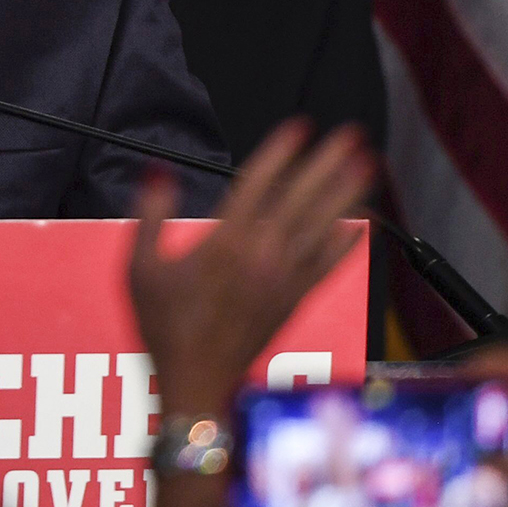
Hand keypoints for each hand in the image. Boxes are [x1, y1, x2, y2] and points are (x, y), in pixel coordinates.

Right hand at [128, 120, 372, 414]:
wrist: (196, 379)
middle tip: (350, 134)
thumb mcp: (140, 269)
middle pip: (302, 198)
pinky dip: (346, 242)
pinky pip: (328, 264)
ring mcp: (283, 279)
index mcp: (225, 243)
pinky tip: (361, 224)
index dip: (281, 152)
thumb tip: (157, 173)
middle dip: (328, 163)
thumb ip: (149, 215)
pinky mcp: (294, 300)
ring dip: (346, 193)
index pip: (259, 184)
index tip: (300, 126)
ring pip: (322, 226)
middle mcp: (261, 256)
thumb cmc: (165, 327)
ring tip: (367, 165)